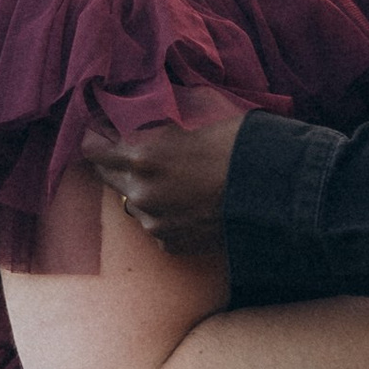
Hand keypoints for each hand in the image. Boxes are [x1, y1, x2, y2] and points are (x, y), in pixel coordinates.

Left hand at [80, 114, 244, 254]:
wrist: (274, 193)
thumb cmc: (240, 146)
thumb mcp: (194, 123)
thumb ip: (158, 129)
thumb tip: (139, 124)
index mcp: (142, 156)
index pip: (93, 148)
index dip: (98, 138)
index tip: (103, 134)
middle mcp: (140, 192)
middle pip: (108, 176)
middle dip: (119, 164)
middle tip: (140, 155)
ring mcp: (154, 223)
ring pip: (134, 204)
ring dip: (146, 193)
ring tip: (177, 183)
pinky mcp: (170, 244)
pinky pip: (156, 226)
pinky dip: (167, 216)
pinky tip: (191, 205)